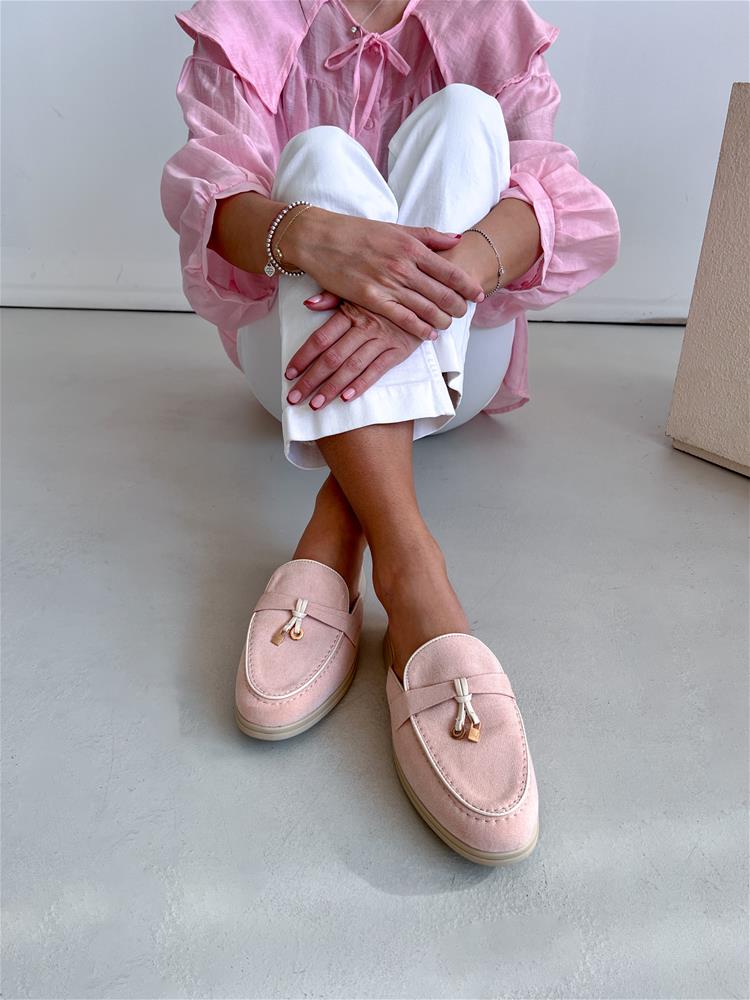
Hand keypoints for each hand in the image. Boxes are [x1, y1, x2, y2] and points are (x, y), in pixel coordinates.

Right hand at [282, 207, 484, 340]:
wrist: (320, 238)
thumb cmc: (356, 232)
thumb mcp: (395, 228)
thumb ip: (428, 236)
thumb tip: (456, 239)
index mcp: (411, 246)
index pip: (449, 271)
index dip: (467, 286)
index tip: (477, 295)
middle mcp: (403, 266)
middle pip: (443, 293)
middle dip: (458, 306)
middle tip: (464, 314)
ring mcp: (388, 283)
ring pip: (426, 308)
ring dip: (442, 320)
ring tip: (449, 325)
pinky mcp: (371, 299)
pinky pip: (403, 318)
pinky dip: (420, 328)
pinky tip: (430, 334)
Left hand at [284, 298, 428, 409]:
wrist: (423, 294)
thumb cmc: (385, 295)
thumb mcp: (358, 289)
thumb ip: (331, 297)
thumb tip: (308, 304)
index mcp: (350, 311)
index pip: (320, 338)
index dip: (303, 357)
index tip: (289, 374)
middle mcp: (365, 326)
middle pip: (332, 357)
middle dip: (311, 380)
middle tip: (295, 397)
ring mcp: (382, 340)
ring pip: (351, 367)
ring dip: (331, 388)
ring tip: (316, 404)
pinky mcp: (398, 351)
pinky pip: (377, 370)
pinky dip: (361, 385)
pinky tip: (346, 398)